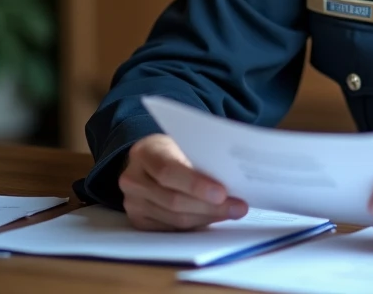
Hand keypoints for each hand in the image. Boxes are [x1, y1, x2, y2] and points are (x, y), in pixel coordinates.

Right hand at [118, 133, 247, 230]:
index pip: (168, 171)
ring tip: (232, 212)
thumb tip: (234, 177)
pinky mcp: (138, 220)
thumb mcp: (184, 143)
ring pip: (175, 219)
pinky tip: (214, 218)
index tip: (222, 192)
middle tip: (238, 207)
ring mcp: (133, 203)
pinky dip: (197, 225)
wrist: (148, 160)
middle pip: (174, 200)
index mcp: (145, 153)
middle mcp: (133, 179)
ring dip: (208, 217)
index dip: (196, 184)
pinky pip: (172, 229)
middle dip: (210, 206)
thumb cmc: (173, 150)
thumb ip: (201, 158)